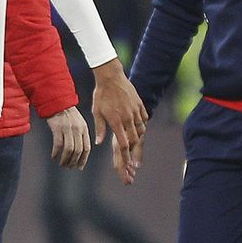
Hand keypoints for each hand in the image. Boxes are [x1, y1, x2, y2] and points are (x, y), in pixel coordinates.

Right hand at [46, 106, 90, 169]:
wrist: (58, 102)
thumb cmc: (68, 113)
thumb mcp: (79, 122)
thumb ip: (82, 134)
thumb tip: (81, 150)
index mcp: (84, 129)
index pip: (87, 148)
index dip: (83, 159)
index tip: (80, 167)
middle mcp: (77, 130)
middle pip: (78, 151)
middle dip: (74, 161)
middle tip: (69, 167)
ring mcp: (67, 129)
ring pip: (69, 150)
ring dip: (65, 159)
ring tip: (62, 164)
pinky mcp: (57, 128)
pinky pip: (58, 144)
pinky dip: (56, 152)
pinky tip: (53, 156)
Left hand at [91, 58, 147, 176]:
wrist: (111, 76)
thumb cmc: (101, 95)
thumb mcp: (97, 112)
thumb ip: (100, 128)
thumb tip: (99, 143)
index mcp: (116, 121)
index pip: (123, 143)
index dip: (126, 156)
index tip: (128, 166)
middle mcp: (128, 118)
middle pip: (135, 140)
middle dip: (135, 154)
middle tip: (135, 165)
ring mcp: (135, 111)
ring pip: (141, 130)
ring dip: (140, 140)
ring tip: (138, 147)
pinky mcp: (139, 105)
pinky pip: (144, 118)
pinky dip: (143, 125)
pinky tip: (142, 129)